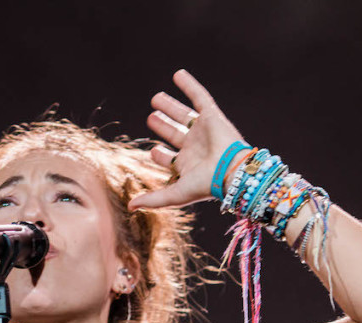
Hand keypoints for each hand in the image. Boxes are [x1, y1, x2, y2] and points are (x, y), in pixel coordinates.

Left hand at [129, 69, 246, 210]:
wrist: (232, 170)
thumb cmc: (206, 185)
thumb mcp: (174, 194)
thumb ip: (152, 199)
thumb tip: (129, 207)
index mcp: (188, 165)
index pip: (171, 159)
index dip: (161, 155)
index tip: (153, 151)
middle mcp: (195, 147)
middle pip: (175, 134)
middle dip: (163, 126)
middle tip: (151, 117)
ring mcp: (203, 131)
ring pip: (184, 115)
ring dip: (171, 107)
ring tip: (156, 98)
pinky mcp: (212, 116)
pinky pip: (200, 96)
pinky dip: (189, 85)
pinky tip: (178, 75)